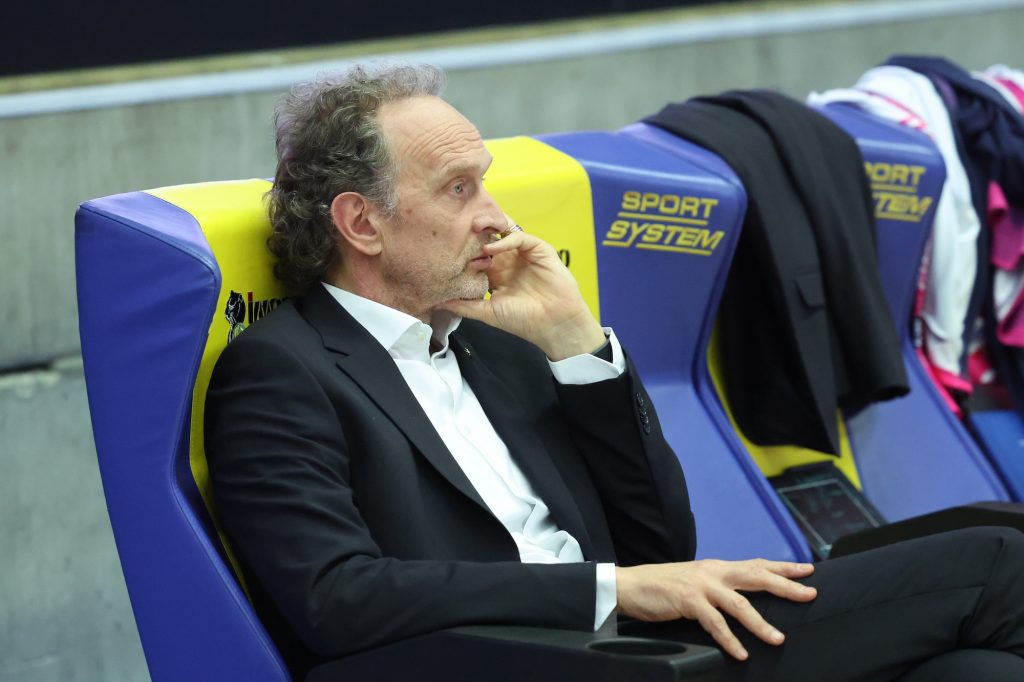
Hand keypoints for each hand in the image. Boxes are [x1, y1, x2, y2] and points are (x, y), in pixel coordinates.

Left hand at [437, 230, 604, 359]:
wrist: (553, 325)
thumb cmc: (523, 321)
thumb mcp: (487, 313)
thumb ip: (464, 305)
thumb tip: (437, 303)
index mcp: (496, 273)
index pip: (476, 253)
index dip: (463, 248)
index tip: (446, 247)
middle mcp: (508, 260)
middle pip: (489, 236)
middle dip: (474, 230)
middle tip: (456, 226)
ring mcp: (523, 254)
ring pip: (504, 231)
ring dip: (488, 227)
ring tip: (471, 228)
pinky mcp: (539, 250)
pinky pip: (520, 237)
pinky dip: (504, 240)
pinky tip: (490, 248)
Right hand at [616, 559, 816, 660]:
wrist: (631, 585)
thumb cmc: (663, 586)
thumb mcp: (696, 581)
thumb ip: (718, 587)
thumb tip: (742, 599)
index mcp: (717, 567)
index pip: (756, 564)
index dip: (783, 567)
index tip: (808, 570)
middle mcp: (713, 572)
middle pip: (756, 576)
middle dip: (785, 585)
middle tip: (809, 594)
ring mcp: (701, 586)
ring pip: (740, 604)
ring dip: (761, 623)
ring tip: (778, 639)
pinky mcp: (688, 601)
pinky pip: (715, 623)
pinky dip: (730, 639)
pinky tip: (741, 652)